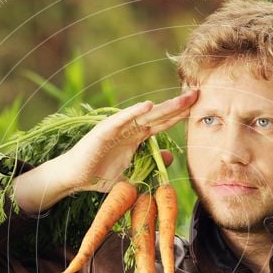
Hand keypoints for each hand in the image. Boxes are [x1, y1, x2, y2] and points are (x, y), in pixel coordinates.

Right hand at [63, 89, 198, 193]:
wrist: (74, 178)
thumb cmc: (100, 175)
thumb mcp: (133, 173)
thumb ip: (151, 164)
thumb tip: (172, 155)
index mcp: (136, 137)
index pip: (163, 124)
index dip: (179, 115)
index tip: (198, 107)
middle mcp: (129, 129)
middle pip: (158, 115)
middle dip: (178, 106)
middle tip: (197, 93)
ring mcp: (117, 128)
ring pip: (144, 115)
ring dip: (163, 107)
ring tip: (182, 100)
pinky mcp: (103, 131)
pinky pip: (121, 120)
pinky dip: (133, 112)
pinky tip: (148, 105)